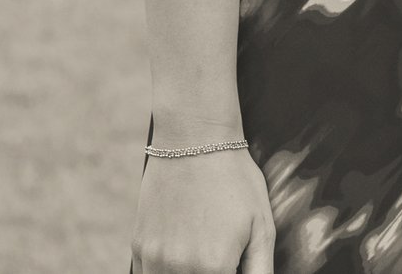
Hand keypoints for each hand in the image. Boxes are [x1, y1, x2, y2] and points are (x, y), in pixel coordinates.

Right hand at [130, 147, 275, 273]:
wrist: (193, 141)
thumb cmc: (235, 181)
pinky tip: (183, 249)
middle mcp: (179, 270)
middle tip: (220, 256)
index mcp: (214, 267)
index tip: (232, 266)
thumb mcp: (262, 226)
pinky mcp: (138, 248)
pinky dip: (165, 271)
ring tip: (203, 250)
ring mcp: (154, 259)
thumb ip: (260, 271)